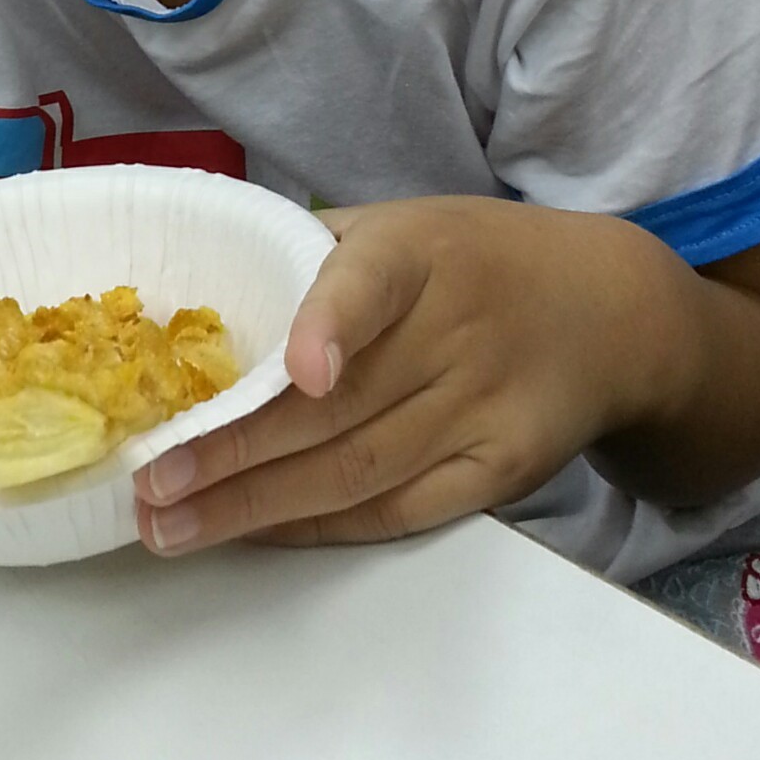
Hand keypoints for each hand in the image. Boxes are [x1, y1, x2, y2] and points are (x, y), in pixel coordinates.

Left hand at [134, 195, 683, 553]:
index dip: (331, 326)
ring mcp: (484, 409)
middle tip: (150, 484)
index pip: (373, 286)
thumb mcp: (406, 226)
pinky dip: (322, 528)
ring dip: (258, 506)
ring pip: (359, 470)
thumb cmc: (474, 261)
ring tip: (172, 525)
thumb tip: (192, 296)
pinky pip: (399, 511)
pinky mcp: (501, 471)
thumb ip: (312, 254)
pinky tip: (256, 533)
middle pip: (340, 408)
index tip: (298, 368)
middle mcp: (457, 332)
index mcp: (421, 254)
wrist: (609, 311)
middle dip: (234, 453)